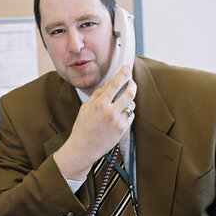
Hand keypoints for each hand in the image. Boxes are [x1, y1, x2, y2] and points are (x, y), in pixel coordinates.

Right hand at [54, 65, 136, 179]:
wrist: (84, 148)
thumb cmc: (83, 127)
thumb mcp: (86, 107)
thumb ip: (98, 93)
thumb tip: (109, 82)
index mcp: (100, 104)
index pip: (115, 84)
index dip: (123, 73)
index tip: (127, 68)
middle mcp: (110, 112)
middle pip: (130, 93)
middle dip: (132, 85)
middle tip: (131, 83)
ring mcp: (118, 122)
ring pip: (131, 105)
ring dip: (129, 101)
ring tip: (121, 102)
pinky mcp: (122, 130)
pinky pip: (130, 116)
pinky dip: (127, 112)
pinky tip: (120, 114)